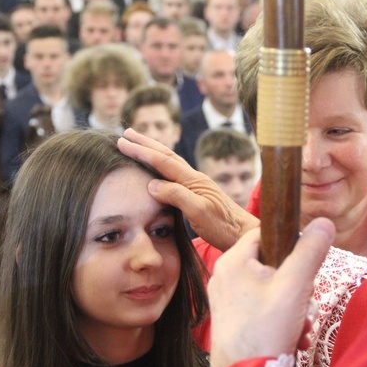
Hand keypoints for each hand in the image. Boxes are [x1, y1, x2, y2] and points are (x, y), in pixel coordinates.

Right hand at [118, 129, 259, 250]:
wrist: (243, 234)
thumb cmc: (224, 227)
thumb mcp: (199, 213)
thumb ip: (177, 196)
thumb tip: (152, 184)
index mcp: (193, 180)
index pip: (162, 161)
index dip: (142, 151)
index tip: (122, 142)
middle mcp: (195, 178)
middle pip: (167, 155)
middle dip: (145, 143)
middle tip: (126, 133)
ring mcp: (197, 185)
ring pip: (171, 162)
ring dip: (153, 151)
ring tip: (138, 143)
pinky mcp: (197, 193)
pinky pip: (174, 173)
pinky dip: (161, 165)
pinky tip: (158, 169)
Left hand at [208, 218, 334, 366]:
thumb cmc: (265, 330)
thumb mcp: (295, 286)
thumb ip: (310, 251)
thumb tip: (324, 222)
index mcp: (233, 261)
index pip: (267, 233)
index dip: (291, 245)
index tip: (306, 265)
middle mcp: (226, 277)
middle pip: (274, 264)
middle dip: (299, 286)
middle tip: (305, 305)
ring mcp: (229, 301)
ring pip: (274, 290)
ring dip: (297, 307)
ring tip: (302, 327)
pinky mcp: (235, 322)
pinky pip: (266, 310)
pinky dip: (285, 322)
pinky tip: (295, 338)